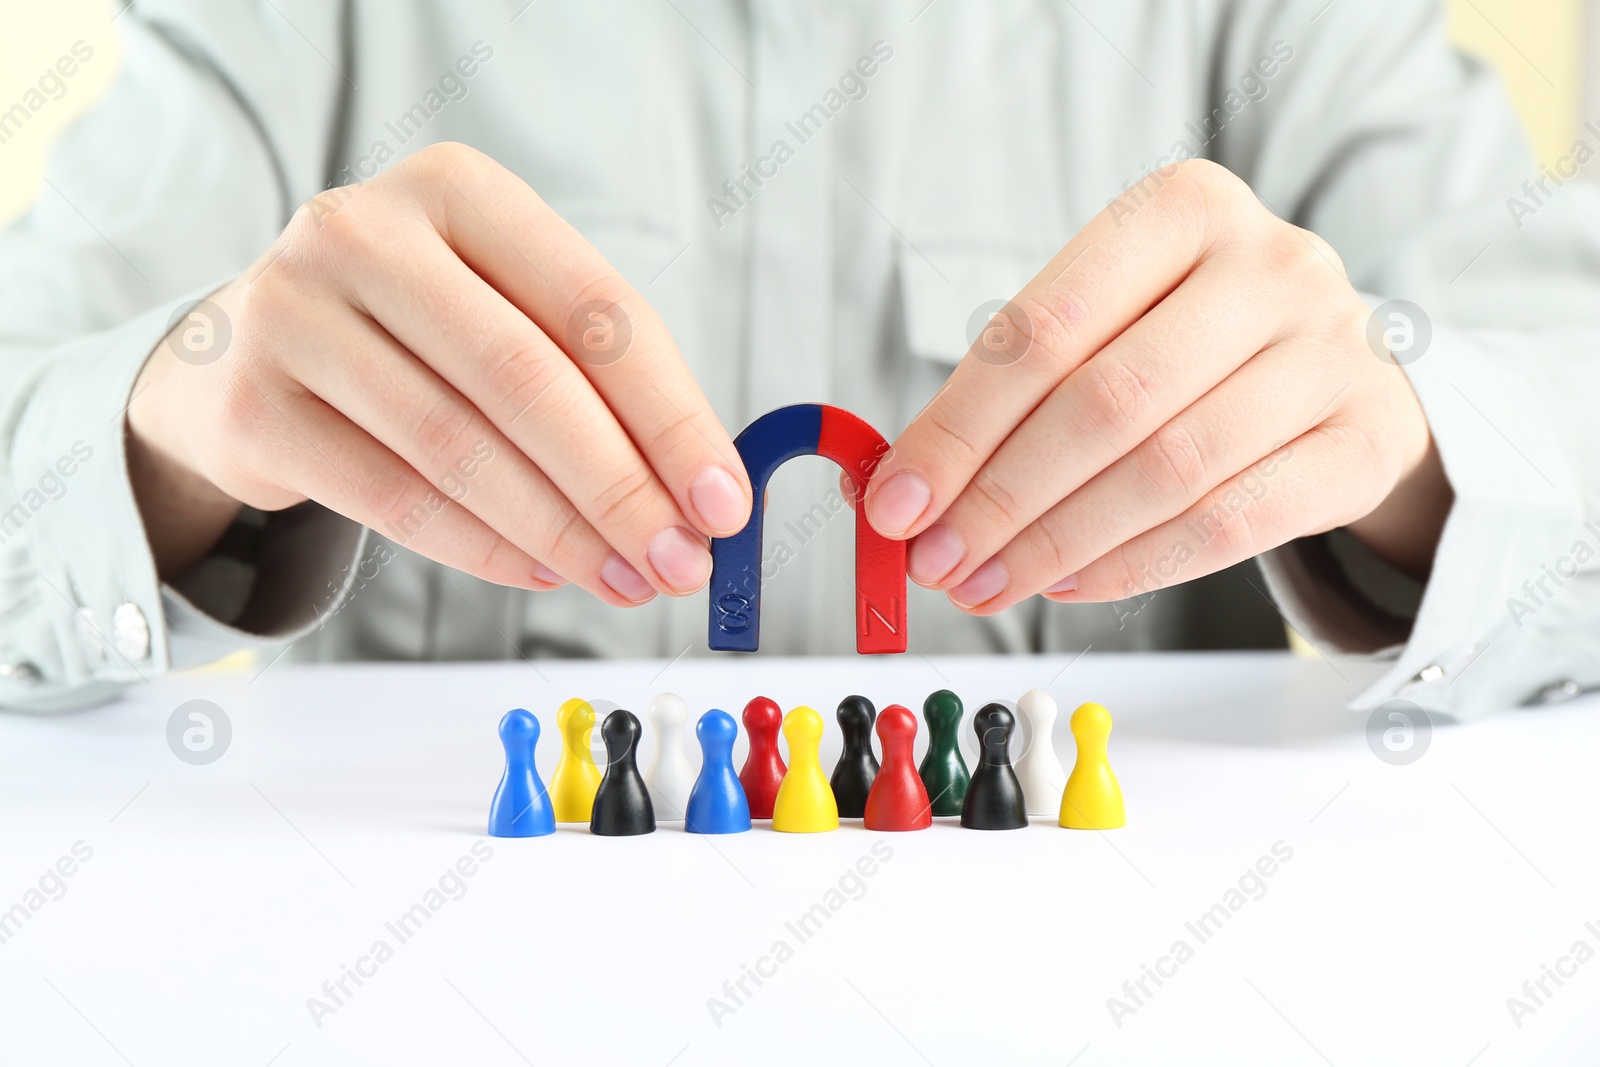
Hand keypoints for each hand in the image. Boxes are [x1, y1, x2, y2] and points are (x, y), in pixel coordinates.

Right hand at [127, 142, 750, 605]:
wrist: (241, 355)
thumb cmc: (414, 336)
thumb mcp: (504, 313)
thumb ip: (597, 382)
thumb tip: (702, 497)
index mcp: (457, 188)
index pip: (595, 309)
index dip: (671, 416)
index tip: (724, 502)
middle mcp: (365, 231)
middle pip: (527, 378)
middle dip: (620, 487)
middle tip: (681, 562)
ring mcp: (294, 312)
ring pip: (459, 447)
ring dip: (561, 533)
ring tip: (625, 580)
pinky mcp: (256, 404)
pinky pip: (395, 500)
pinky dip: (485, 549)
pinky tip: (542, 572)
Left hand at [864, 158, 1450, 614]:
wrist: (1340, 373)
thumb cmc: (1190, 345)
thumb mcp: (1106, 326)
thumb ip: (1014, 389)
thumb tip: (902, 492)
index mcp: (1184, 207)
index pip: (1044, 326)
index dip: (959, 427)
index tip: (896, 504)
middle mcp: (1269, 264)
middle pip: (1106, 401)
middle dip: (1002, 498)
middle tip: (938, 562)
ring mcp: (1331, 351)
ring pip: (1169, 469)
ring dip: (1058, 544)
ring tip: (987, 584)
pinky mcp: (1363, 439)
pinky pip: (1232, 523)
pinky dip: (1135, 566)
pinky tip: (1070, 585)